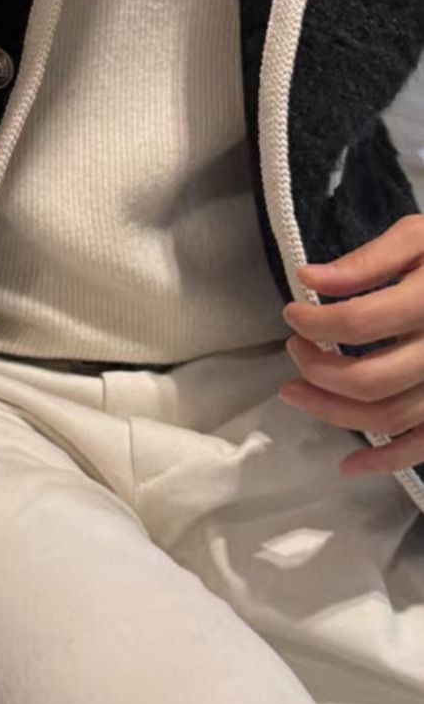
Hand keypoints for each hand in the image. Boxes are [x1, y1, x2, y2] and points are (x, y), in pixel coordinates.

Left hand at [279, 213, 423, 476]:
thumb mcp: (422, 237)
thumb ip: (369, 259)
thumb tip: (310, 278)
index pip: (359, 323)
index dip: (314, 322)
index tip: (292, 314)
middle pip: (369, 380)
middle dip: (317, 369)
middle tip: (293, 350)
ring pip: (389, 417)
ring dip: (333, 412)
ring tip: (295, 392)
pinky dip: (386, 461)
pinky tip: (348, 466)